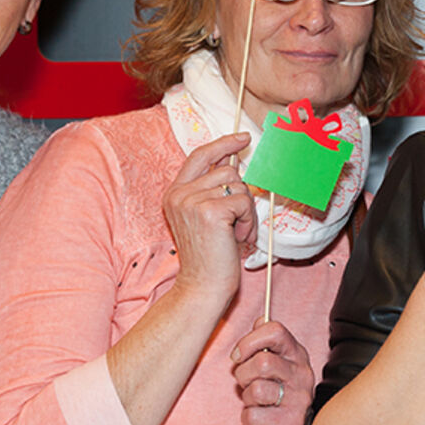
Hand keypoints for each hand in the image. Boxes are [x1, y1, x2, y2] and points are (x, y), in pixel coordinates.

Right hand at [163, 133, 257, 304]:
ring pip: (238, 185)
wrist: (203, 286)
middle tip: (238, 222)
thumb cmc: (210, 255)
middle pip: (227, 171)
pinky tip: (238, 238)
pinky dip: (248, 221)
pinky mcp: (209, 211)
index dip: (223, 144)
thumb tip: (235, 163)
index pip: (200, 155)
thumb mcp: (206, 216)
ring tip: (236, 232)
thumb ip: (213, 190)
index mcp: (175, 193)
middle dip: (241, 195)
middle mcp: (179, 194)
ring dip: (246, 210)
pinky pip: (243, 202)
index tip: (243, 138)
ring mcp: (192, 201)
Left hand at [232, 320, 314, 424]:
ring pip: (256, 390)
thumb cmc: (280, 395)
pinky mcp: (291, 422)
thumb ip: (266, 342)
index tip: (239, 355)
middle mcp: (302, 374)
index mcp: (297, 354)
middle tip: (246, 383)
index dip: (249, 341)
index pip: (275, 331)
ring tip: (255, 401)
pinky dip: (247, 418)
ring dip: (246, 398)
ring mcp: (299, 399)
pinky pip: (253, 415)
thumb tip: (259, 320)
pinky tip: (259, 417)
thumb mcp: (276, 364)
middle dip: (243, 374)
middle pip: (262, 362)